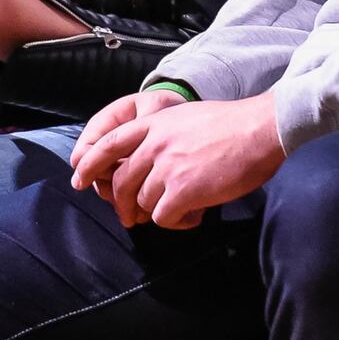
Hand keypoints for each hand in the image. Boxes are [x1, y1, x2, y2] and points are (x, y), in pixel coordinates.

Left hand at [72, 93, 284, 230]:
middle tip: (128, 218)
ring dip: (158, 212)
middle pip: (122, 182)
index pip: (108, 144)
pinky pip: (164, 217)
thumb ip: (164, 135)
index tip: (80, 179)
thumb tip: (154, 161)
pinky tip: (193, 214)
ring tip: (181, 209)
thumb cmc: (231, 124)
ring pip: (144, 202)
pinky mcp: (183, 190)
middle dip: (121, 204)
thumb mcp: (186, 118)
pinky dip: (176, 222)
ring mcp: (167, 167)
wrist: (258, 129)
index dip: (90, 164)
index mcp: (154, 124)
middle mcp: (155, 145)